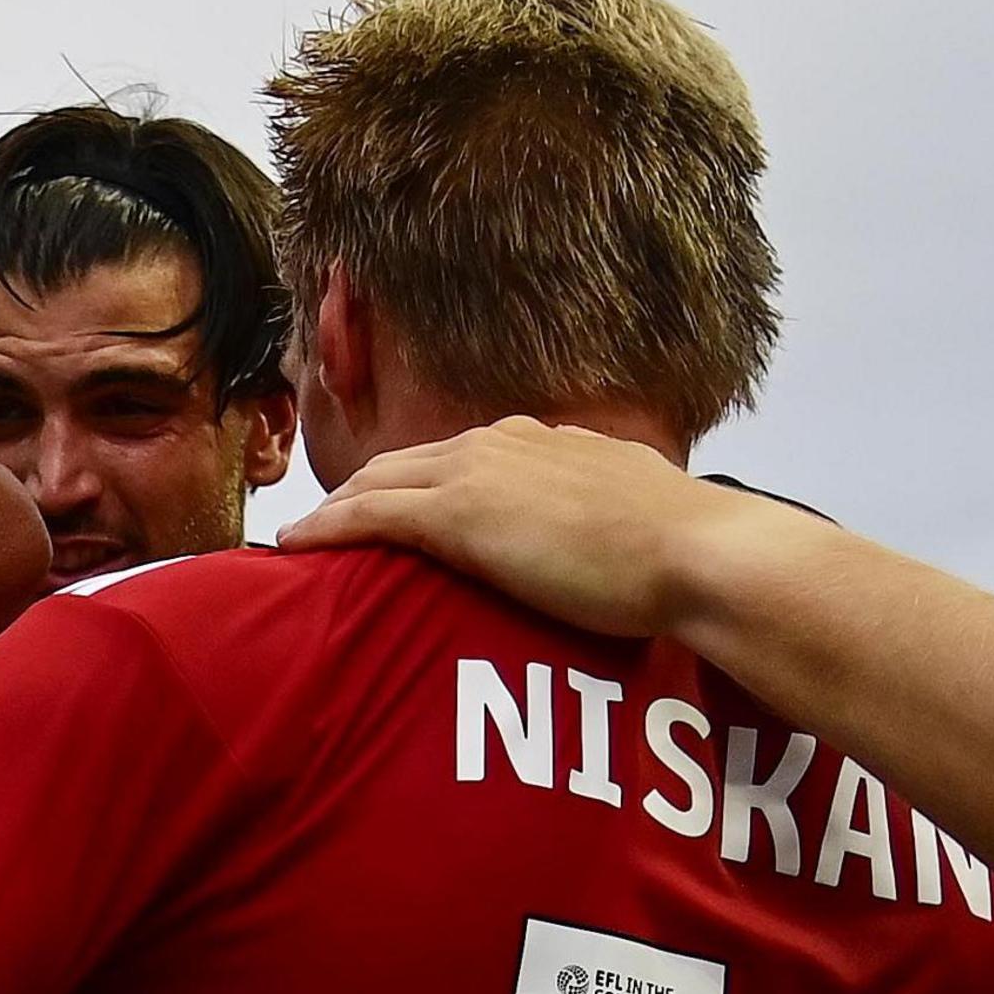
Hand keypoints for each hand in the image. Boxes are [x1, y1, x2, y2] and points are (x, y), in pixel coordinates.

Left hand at [277, 418, 779, 638]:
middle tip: (326, 523)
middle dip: (361, 490)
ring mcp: (475, 476)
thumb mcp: (637, 511)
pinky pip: (368, 517)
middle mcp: (502, 444)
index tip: (393, 506)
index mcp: (543, 442)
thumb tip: (605, 536)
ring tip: (300, 540)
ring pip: (376, 484)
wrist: (699, 552)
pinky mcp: (458, 517)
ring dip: (334, 509)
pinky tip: (293, 547)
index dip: (417, 481)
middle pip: (403, 463)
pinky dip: (324, 528)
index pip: (457, 456)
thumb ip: (602, 512)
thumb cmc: (686, 548)